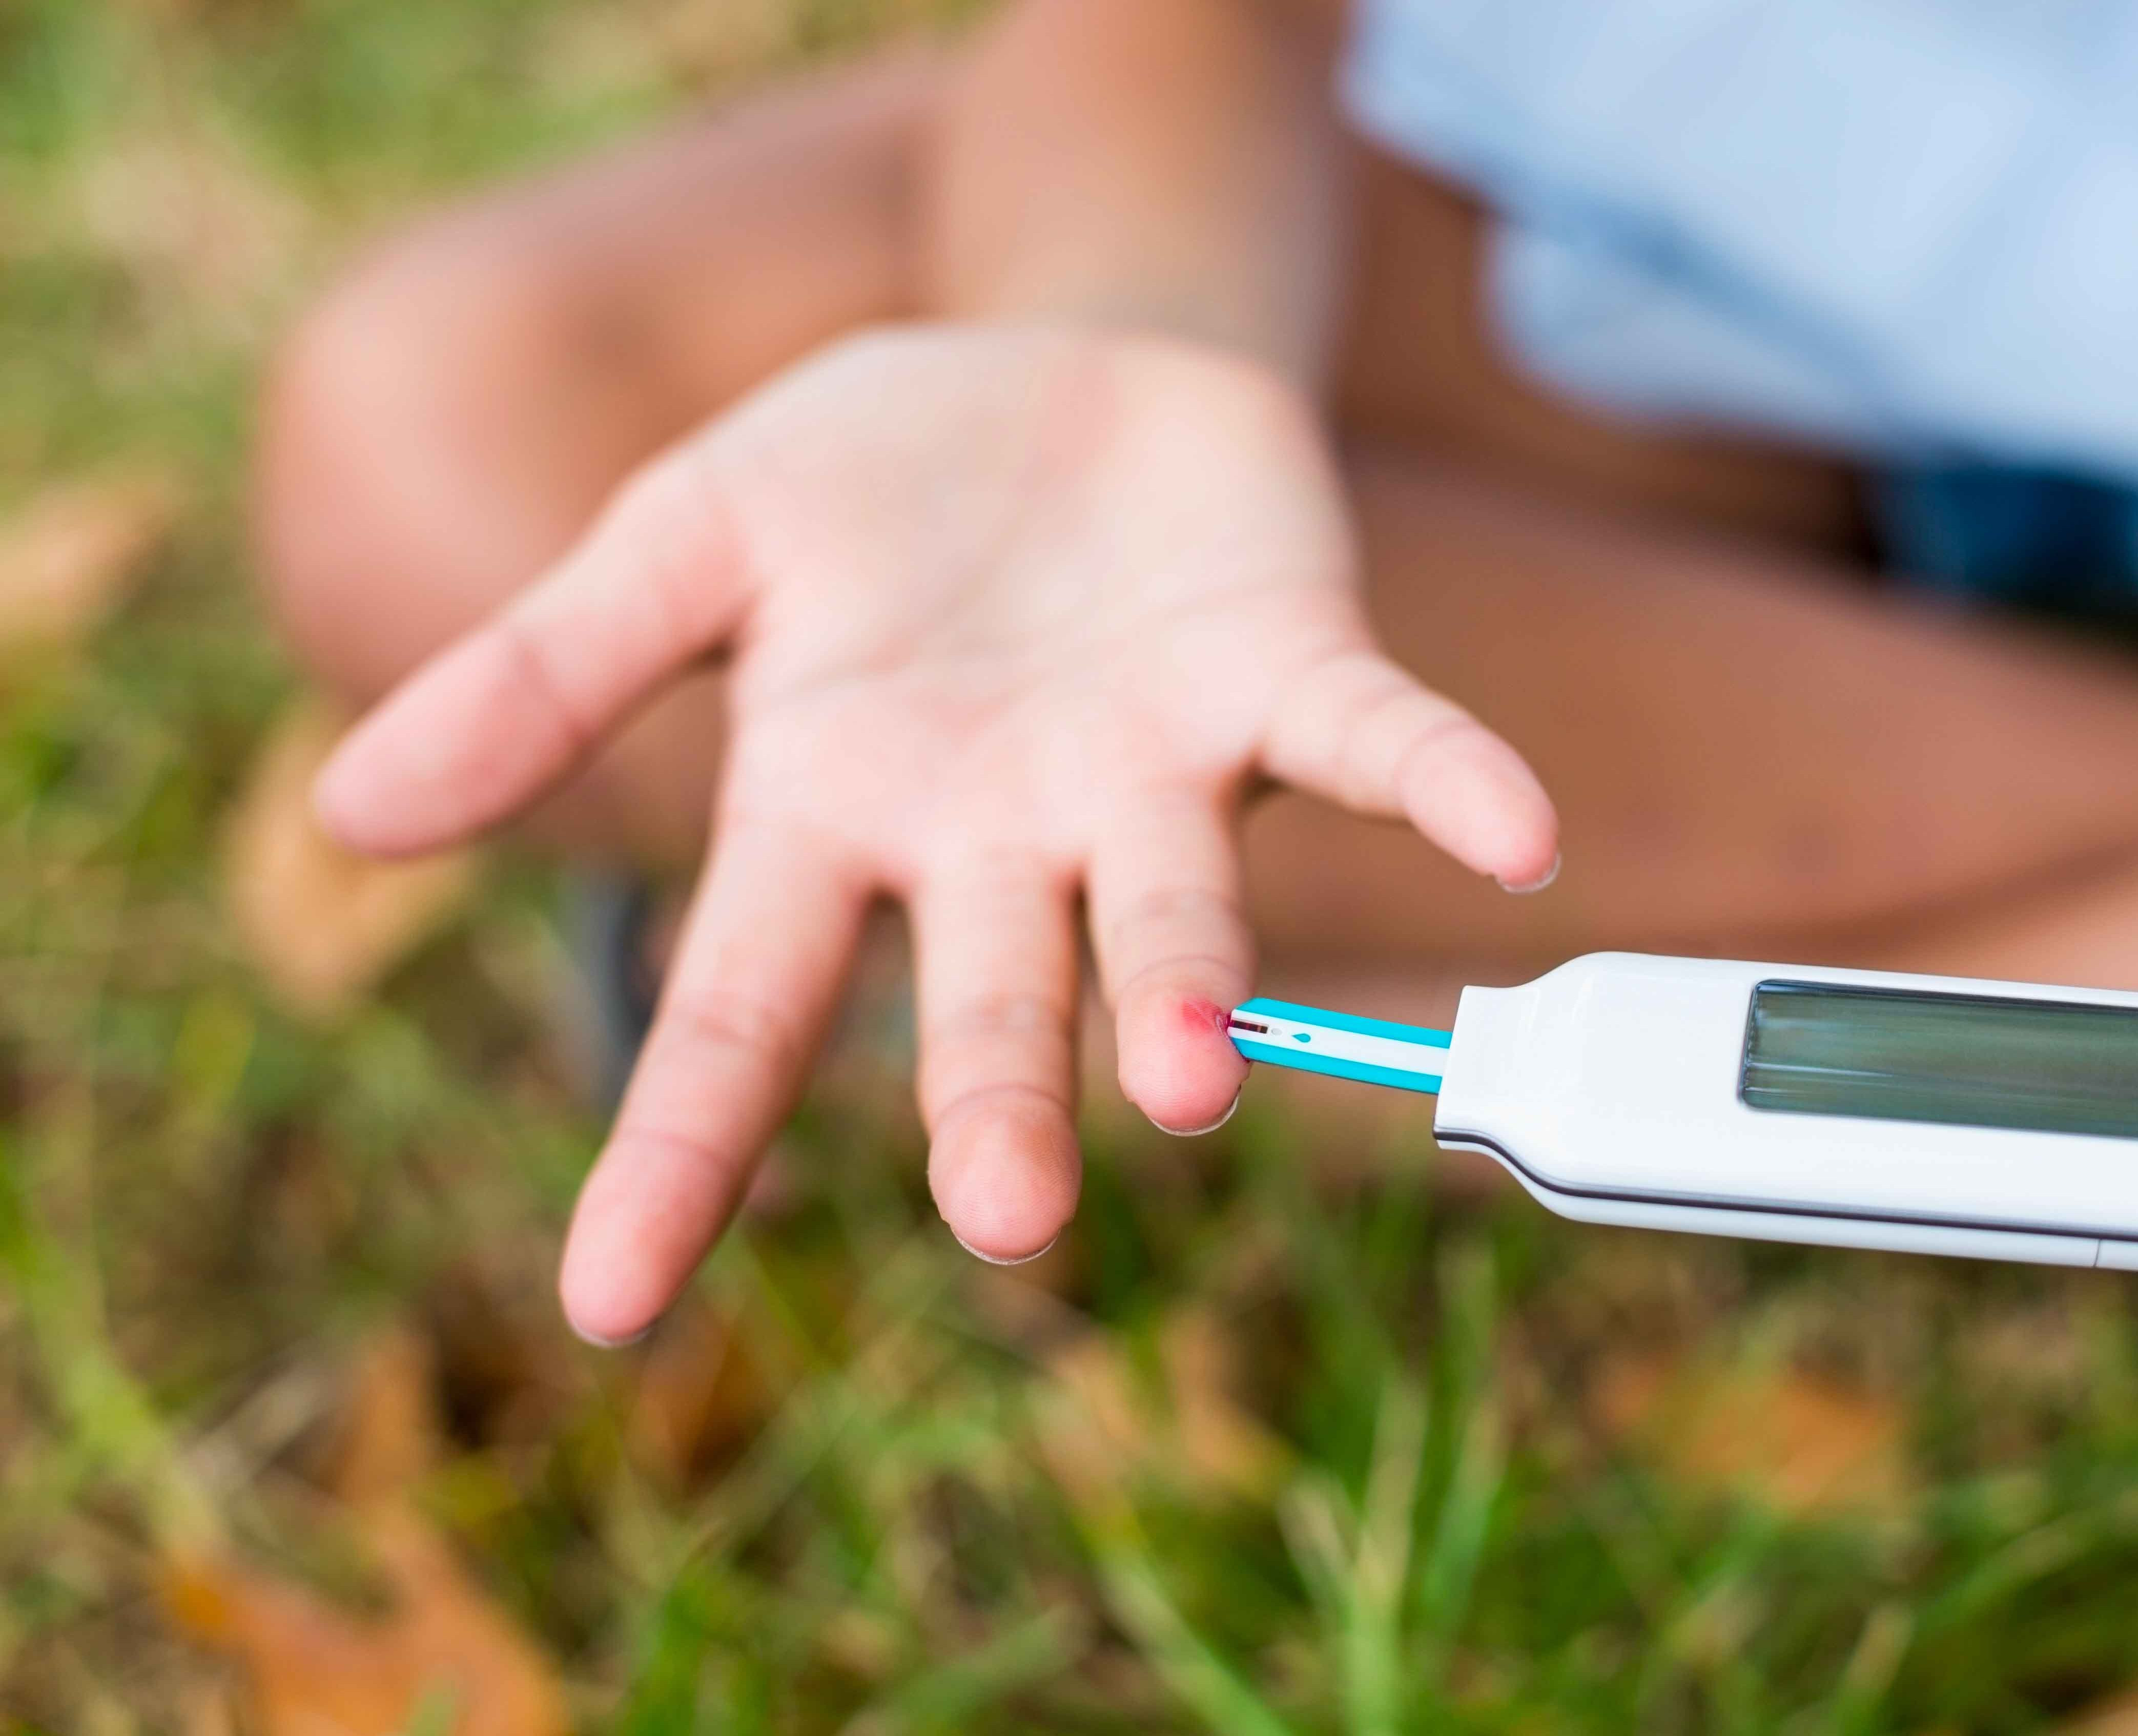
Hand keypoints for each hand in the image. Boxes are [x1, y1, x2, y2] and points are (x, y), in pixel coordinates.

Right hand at [314, 325, 1557, 1342]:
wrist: (1061, 357)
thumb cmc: (870, 484)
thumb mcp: (687, 540)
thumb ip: (547, 676)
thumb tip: (350, 815)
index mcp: (842, 813)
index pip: (739, 1010)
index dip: (675, 1155)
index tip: (609, 1306)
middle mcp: (1004, 832)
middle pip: (989, 997)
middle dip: (996, 1100)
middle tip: (1009, 1218)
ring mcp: (1152, 768)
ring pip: (1174, 912)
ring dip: (1190, 992)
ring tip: (1190, 1083)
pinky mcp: (1285, 672)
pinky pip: (1374, 744)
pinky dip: (1442, 789)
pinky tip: (1514, 840)